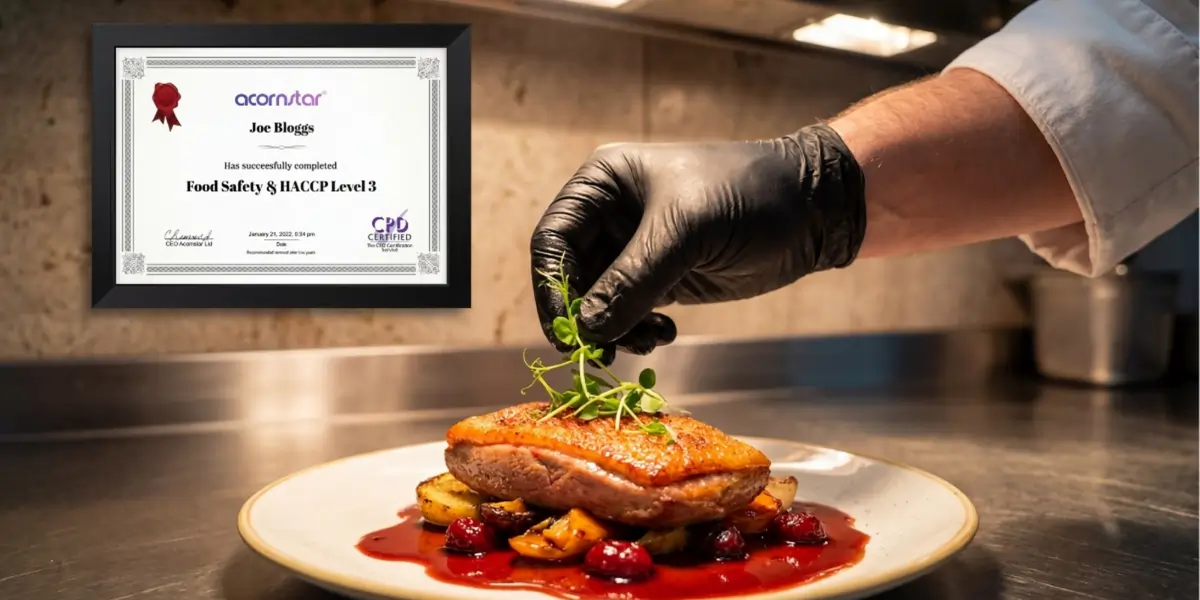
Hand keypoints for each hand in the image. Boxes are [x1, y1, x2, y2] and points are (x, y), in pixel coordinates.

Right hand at [530, 124, 866, 360]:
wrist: (814, 210)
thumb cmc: (750, 197)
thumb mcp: (686, 232)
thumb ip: (632, 280)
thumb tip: (586, 328)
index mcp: (605, 184)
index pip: (553, 239)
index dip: (551, 287)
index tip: (565, 331)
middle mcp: (611, 214)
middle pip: (570, 277)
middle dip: (583, 317)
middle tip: (600, 353)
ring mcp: (635, 248)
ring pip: (598, 302)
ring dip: (611, 330)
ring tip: (643, 343)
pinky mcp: (661, 277)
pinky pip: (628, 313)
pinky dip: (636, 331)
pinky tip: (663, 333)